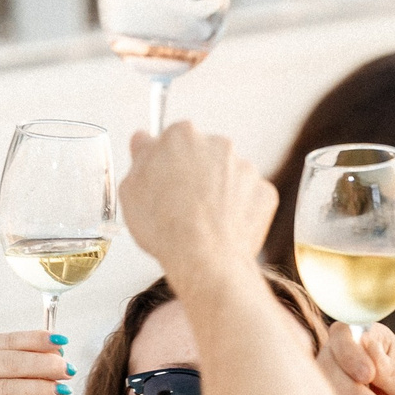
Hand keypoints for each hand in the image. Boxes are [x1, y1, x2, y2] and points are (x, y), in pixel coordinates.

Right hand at [0, 332, 71, 394]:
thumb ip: (27, 368)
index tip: (62, 342)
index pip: (5, 341)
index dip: (35, 340)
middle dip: (41, 365)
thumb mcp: (9, 383)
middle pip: (5, 364)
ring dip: (36, 389)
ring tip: (62, 391)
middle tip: (67, 371)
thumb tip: (58, 356)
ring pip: (2, 389)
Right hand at [119, 122, 276, 287]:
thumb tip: (144, 141)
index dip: (167, 164)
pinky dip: (240, 210)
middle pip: (204, 155)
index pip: (173, 140)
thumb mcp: (131, 188)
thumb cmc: (166, 226)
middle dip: (196, 175)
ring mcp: (245, 168)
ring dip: (219, 192)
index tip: (164, 180)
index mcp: (182, 136)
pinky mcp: (264, 192)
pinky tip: (224, 227)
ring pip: (229, 176)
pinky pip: (250, 198)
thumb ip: (141, 156)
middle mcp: (218, 145)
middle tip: (183, 206)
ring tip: (204, 222)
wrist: (204, 258)